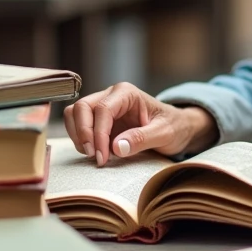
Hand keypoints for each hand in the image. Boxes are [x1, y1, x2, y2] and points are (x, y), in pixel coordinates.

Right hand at [63, 82, 216, 165]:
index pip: (102, 109)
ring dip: (78, 136)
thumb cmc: (173, 127)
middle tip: (94, 157)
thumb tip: (115, 147)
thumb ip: (141, 139)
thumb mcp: (164, 134)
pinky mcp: (98, 119)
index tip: (102, 157)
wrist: (177, 128)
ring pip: (75, 114)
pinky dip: (80, 139)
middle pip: (81, 108)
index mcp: (126, 93)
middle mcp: (111, 95)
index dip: (98, 134)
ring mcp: (102, 106)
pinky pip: (78, 125)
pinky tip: (95, 152)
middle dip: (83, 134)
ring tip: (94, 156)